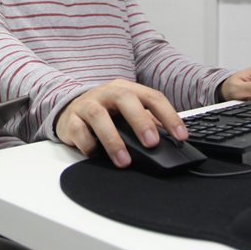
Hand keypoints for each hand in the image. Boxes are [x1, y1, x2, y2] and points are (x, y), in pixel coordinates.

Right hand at [54, 79, 186, 168]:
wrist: (69, 109)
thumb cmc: (105, 111)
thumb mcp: (128, 111)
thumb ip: (148, 121)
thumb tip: (170, 139)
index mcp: (126, 89)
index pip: (152, 97)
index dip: (168, 116)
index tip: (180, 136)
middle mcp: (107, 93)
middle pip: (125, 99)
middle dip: (140, 121)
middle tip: (152, 143)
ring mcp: (87, 104)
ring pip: (99, 116)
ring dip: (113, 140)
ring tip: (124, 160)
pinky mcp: (70, 120)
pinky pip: (78, 131)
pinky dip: (88, 145)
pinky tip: (96, 154)